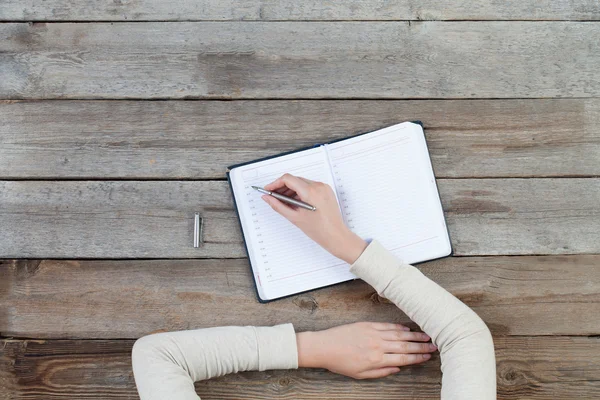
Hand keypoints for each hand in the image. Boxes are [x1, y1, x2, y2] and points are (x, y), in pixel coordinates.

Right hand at [262, 174, 367, 263]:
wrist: (336, 235)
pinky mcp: (326, 190)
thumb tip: (267, 198)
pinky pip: (309, 186)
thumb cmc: (319, 230)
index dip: (275, 183)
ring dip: (291, 189)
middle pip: (294, 180)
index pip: (288, 179)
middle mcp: (318, 186)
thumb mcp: (294, 217)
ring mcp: (323, 187)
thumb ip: (278, 206)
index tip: (269, 189)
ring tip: (284, 202)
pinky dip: (300, 192)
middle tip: (273, 196)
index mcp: (311, 192)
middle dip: (282, 187)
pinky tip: (296, 202)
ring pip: (301, 182)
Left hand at [296, 322, 435, 378]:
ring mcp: (373, 333)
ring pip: (399, 334)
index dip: (418, 357)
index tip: (428, 356)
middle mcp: (378, 345)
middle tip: (434, 345)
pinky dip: (398, 327)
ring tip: (426, 336)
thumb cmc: (341, 363)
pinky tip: (407, 328)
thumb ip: (381, 372)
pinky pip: (387, 326)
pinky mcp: (368, 325)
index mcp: (377, 359)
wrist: (324, 347)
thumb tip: (397, 368)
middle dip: (421, 346)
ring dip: (414, 335)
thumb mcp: (361, 375)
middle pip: (405, 345)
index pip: (403, 358)